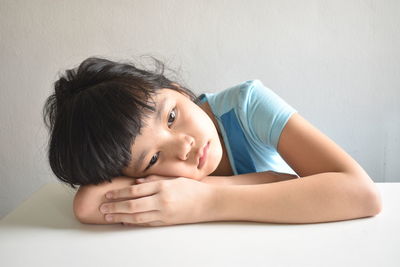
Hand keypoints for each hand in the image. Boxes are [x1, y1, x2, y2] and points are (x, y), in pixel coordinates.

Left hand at [100, 177, 216, 226]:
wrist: (209, 203)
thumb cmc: (192, 188)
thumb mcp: (174, 179)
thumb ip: (154, 179)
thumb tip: (136, 181)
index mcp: (162, 186)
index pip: (135, 190)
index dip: (120, 193)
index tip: (108, 194)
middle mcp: (161, 200)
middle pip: (133, 205)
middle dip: (115, 206)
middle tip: (102, 207)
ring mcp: (164, 213)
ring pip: (137, 217)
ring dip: (121, 217)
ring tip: (108, 216)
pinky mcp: (166, 222)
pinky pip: (146, 223)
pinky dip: (133, 223)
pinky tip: (124, 222)